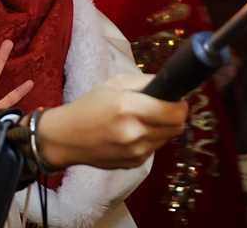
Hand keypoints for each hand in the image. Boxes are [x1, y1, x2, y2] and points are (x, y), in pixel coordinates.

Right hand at [37, 73, 187, 170]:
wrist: (67, 138)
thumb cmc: (89, 106)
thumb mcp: (114, 84)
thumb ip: (144, 83)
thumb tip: (169, 86)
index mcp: (127, 107)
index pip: (174, 111)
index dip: (179, 104)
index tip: (175, 99)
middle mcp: (134, 132)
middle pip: (176, 127)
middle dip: (174, 116)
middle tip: (161, 108)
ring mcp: (135, 151)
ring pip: (166, 137)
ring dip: (161, 128)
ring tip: (140, 120)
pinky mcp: (134, 163)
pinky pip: (154, 148)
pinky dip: (149, 139)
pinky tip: (131, 134)